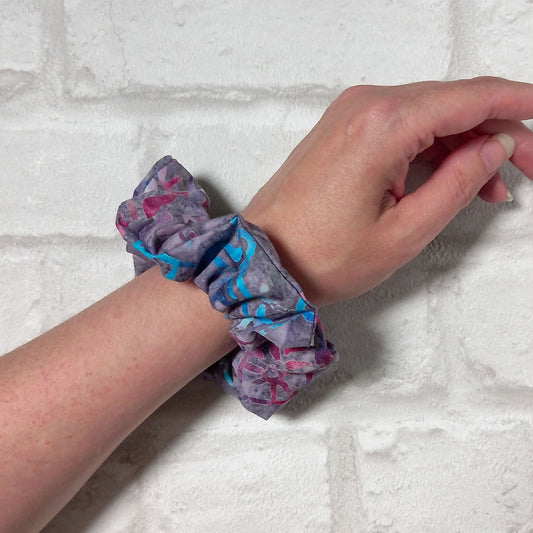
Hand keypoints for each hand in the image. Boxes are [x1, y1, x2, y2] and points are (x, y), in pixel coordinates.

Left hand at [242, 77, 532, 304]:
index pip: (471, 98)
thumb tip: (493, 148)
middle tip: (525, 169)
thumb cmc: (318, 255)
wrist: (263, 261)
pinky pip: (400, 126)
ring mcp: (349, 116)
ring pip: (428, 115)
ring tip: (489, 186)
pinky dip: (431, 146)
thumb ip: (457, 184)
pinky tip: (449, 175)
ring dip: (464, 143)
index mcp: (381, 126)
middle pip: (452, 103)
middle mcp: (363, 108)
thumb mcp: (404, 232)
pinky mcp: (342, 131)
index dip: (517, 108)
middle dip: (496, 132)